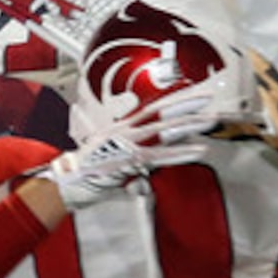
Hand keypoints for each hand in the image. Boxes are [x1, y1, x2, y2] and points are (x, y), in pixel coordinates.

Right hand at [43, 83, 215, 207]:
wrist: (66, 184)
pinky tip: (199, 151)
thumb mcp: (112, 166)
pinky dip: (182, 153)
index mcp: (121, 129)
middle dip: (186, 105)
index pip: (151, 109)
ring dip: (190, 125)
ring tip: (211, 120)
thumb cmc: (86, 176)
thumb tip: (145, 179)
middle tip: (209, 98)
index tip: (190, 94)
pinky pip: (161, 155)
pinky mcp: (130, 161)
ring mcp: (127, 145)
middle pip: (161, 113)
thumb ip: (133, 171)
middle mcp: (124, 131)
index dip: (171, 101)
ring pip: (164, 131)